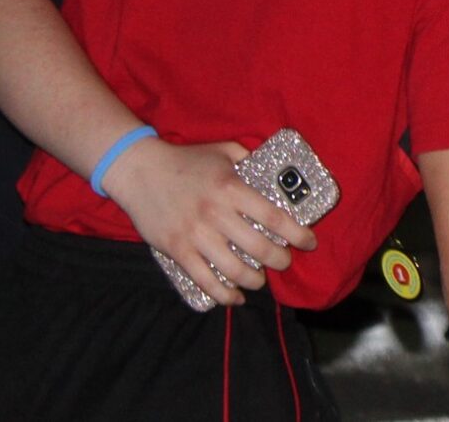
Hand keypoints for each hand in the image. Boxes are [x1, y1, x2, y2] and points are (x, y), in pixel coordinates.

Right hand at [102, 137, 315, 308]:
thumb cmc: (186, 160)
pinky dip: (222, 294)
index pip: (273, 216)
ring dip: (253, 281)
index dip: (296, 233)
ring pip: (233, 269)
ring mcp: (195, 234)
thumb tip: (274, 173)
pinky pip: (204, 280)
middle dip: (279, 261)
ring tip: (260, 281)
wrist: (139, 170)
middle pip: (258, 248)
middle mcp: (216, 214)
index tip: (309, 242)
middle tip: (284, 262)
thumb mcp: (224, 150)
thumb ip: (249, 160)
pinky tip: (234, 297)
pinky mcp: (176, 250)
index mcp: (232, 188)